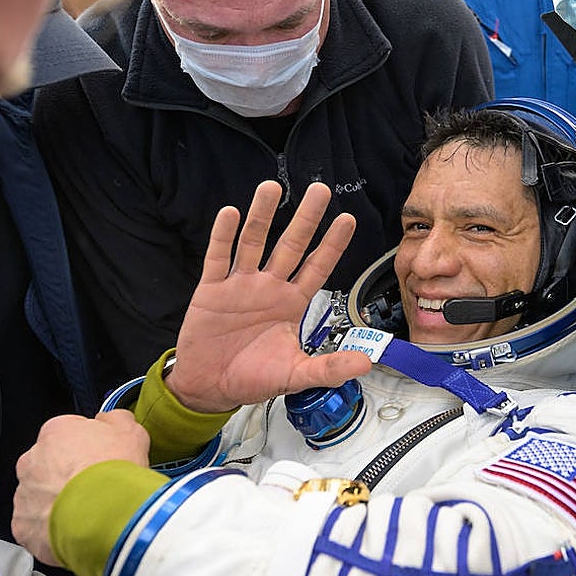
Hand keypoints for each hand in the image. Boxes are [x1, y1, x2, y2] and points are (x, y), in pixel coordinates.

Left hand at [13, 410, 150, 564]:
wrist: (104, 517)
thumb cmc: (116, 475)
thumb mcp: (132, 433)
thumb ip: (116, 419)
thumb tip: (111, 419)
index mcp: (56, 432)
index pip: (66, 437)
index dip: (86, 452)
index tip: (98, 464)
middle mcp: (32, 459)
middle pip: (49, 467)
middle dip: (66, 478)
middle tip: (93, 492)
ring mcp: (24, 493)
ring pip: (39, 497)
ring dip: (57, 504)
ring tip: (85, 516)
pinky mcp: (22, 525)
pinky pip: (34, 527)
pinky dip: (50, 532)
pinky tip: (72, 533)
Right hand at [167, 180, 371, 412]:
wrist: (209, 387)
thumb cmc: (252, 378)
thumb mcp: (296, 375)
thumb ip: (329, 368)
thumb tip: (365, 363)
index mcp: (290, 304)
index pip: (317, 267)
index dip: (332, 245)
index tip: (347, 220)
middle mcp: (268, 288)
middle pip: (290, 246)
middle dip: (305, 219)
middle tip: (320, 190)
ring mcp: (239, 286)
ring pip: (253, 243)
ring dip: (262, 216)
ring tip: (271, 187)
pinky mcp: (211, 290)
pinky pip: (218, 258)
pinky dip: (222, 236)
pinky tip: (230, 214)